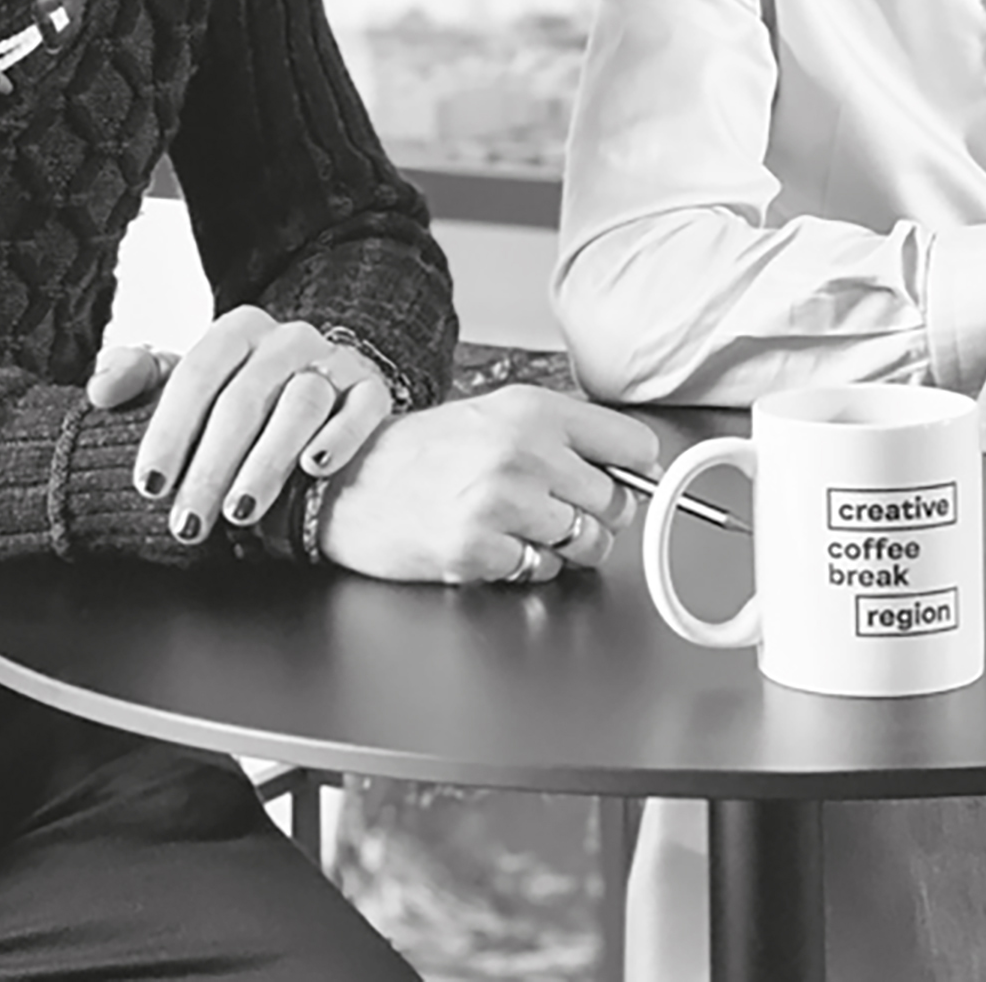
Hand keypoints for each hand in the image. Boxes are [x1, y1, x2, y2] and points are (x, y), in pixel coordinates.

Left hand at [85, 307, 393, 540]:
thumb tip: (102, 390)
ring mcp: (334, 362)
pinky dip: (339, 436)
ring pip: (301, 404)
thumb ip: (136, 379)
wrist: (320, 401)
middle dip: (211, 467)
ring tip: (241, 512)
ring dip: (268, 462)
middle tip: (188, 522)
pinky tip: (314, 468)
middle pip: (245, 397)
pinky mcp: (372, 390)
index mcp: (238, 330)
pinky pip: (363, 407)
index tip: (150, 483)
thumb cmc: (238, 403)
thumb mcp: (185, 386)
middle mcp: (288, 339)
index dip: (170, 429)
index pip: (197, 372)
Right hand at [316, 385, 661, 584]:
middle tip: (555, 510)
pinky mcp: (479, 550)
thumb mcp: (496, 416)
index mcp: (533, 410)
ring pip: (587, 544)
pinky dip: (525, 568)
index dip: (636, 471)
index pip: (633, 445)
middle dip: (595, 516)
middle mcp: (523, 451)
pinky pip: (542, 573)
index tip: (629, 482)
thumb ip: (564, 435)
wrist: (348, 483)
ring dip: (564, 547)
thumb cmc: (422, 452)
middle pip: (617, 503)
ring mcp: (501, 503)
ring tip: (521, 528)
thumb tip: (637, 467)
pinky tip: (492, 545)